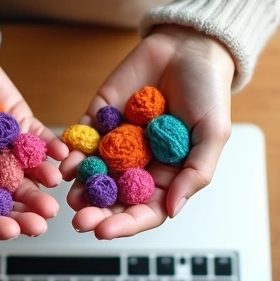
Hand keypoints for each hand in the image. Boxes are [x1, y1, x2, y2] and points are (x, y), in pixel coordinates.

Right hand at [0, 32, 67, 239]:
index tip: (9, 230)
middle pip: (1, 203)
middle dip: (22, 214)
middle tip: (41, 221)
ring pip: (24, 178)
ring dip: (40, 187)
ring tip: (53, 187)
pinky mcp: (19, 126)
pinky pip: (37, 143)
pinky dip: (50, 150)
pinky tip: (61, 154)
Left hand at [59, 25, 232, 238]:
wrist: (190, 47)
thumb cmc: (208, 93)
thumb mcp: (212, 134)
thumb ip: (195, 173)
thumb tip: (173, 209)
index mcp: (166, 175)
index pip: (143, 209)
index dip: (125, 223)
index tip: (105, 232)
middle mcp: (138, 164)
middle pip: (114, 197)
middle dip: (97, 211)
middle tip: (81, 220)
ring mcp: (116, 142)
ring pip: (93, 173)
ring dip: (80, 188)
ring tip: (71, 198)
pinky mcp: (98, 118)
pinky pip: (82, 140)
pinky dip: (72, 153)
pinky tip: (66, 164)